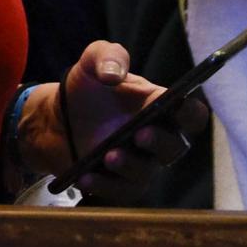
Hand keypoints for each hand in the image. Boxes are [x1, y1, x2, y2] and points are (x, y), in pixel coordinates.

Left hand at [12, 40, 208, 202]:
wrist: (56, 116)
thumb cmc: (87, 87)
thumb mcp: (93, 61)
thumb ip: (108, 55)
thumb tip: (113, 74)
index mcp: (160, 108)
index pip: (191, 115)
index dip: (190, 111)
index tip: (178, 104)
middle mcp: (157, 139)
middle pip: (175, 148)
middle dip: (160, 142)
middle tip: (141, 133)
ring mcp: (139, 164)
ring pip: (145, 173)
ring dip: (130, 165)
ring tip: (109, 155)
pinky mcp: (118, 184)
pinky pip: (117, 191)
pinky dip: (102, 185)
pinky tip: (85, 176)